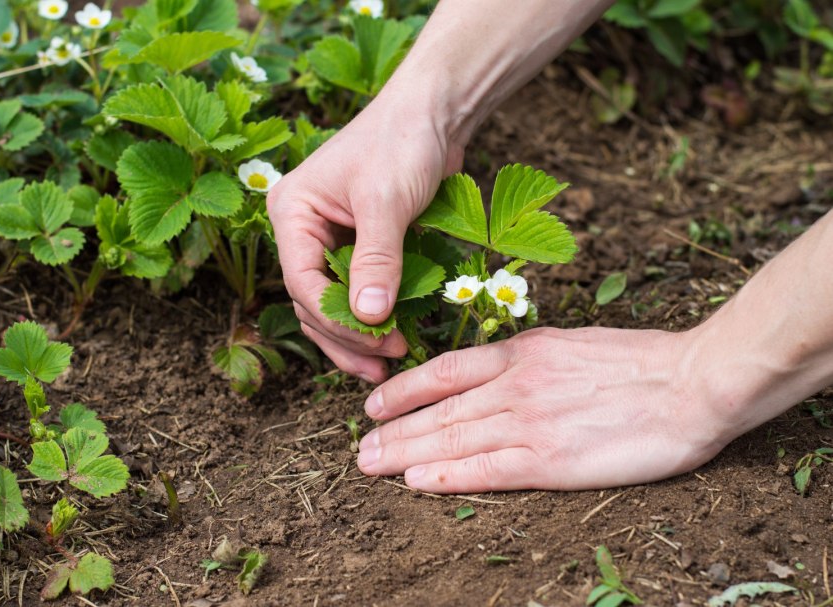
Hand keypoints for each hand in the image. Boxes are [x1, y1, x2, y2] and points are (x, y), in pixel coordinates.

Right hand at [267, 96, 463, 382]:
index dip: (337, 320)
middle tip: (385, 364)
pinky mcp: (359, 246)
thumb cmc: (403, 142)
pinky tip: (394, 337)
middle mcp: (303, 230)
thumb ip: (376, 260)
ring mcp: (329, 240)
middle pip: (313, 301)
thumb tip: (369, 319)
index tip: (379, 343)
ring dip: (358, 336)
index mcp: (292, 213)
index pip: (302, 281)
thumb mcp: (386, 201)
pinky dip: (374, 316)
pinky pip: (357, 292)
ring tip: (389, 363)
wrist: (434, 112)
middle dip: (347, 337)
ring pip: (332, 304)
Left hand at [356, 326, 741, 492]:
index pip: (446, 370)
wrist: (694, 382)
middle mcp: (517, 384)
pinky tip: (417, 481)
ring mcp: (531, 421)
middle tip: (360, 447)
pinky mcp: (551, 459)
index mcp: (524, 352)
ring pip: (452, 437)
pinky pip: (487, 469)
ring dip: (406, 452)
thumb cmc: (641, 364)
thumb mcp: (572, 344)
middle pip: (439, 408)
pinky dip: (447, 475)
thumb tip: (497, 372)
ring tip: (371, 465)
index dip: (404, 388)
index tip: (375, 403)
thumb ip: (530, 359)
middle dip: (393, 428)